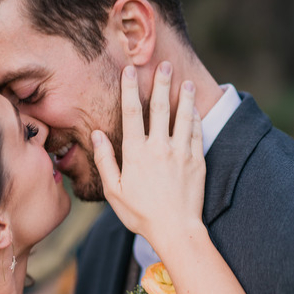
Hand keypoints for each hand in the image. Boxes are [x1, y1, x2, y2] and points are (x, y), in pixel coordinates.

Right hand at [96, 62, 204, 252]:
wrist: (175, 229)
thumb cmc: (140, 214)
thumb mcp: (114, 191)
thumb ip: (105, 160)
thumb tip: (97, 134)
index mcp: (136, 153)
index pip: (132, 113)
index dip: (129, 89)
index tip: (129, 71)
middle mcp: (159, 147)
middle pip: (160, 107)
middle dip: (161, 83)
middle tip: (165, 64)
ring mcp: (181, 152)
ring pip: (183, 116)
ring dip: (184, 97)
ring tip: (185, 82)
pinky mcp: (197, 160)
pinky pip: (196, 133)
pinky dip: (195, 118)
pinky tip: (194, 110)